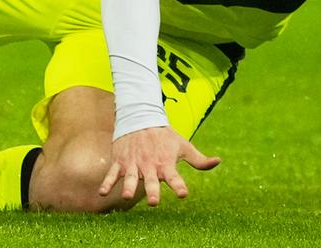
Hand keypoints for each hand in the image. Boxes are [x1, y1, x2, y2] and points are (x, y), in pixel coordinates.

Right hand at [99, 126, 219, 205]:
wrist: (139, 118)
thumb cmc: (164, 137)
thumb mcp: (183, 146)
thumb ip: (199, 160)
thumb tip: (218, 161)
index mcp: (166, 164)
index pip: (175, 177)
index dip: (179, 186)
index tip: (183, 193)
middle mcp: (149, 166)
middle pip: (152, 181)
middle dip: (152, 191)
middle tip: (154, 202)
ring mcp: (133, 164)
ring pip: (131, 178)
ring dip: (129, 187)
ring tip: (127, 196)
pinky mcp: (120, 162)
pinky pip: (112, 174)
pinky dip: (107, 182)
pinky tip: (102, 192)